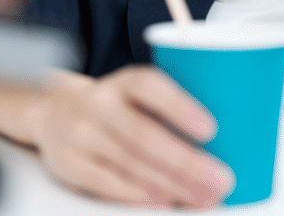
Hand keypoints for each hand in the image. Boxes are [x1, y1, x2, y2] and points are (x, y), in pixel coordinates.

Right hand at [27, 66, 233, 207]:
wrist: (53, 112)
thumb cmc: (115, 106)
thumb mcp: (137, 94)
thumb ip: (171, 109)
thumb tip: (230, 138)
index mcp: (124, 81)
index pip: (149, 87)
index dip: (179, 106)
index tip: (210, 128)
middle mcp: (100, 104)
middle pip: (143, 134)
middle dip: (186, 161)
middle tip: (220, 179)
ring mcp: (82, 134)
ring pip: (130, 162)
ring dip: (171, 184)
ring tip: (203, 196)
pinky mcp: (70, 163)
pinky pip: (107, 182)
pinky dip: (138, 194)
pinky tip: (163, 201)